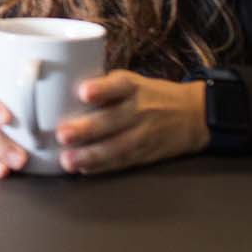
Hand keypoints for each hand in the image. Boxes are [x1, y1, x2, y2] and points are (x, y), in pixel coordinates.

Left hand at [55, 70, 208, 173]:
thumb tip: (57, 92)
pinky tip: (84, 169)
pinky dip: (103, 167)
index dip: (102, 88)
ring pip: (117, 147)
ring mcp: (144, 134)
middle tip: (61, 134)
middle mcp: (139, 109)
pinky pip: (122, 162)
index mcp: (133, 87)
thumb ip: (101, 87)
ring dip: (91, 156)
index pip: (119, 85)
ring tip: (68, 161)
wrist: (193, 115)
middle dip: (87, 129)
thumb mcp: (130, 81)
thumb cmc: (149, 95)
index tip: (83, 92)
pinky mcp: (145, 154)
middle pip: (113, 120)